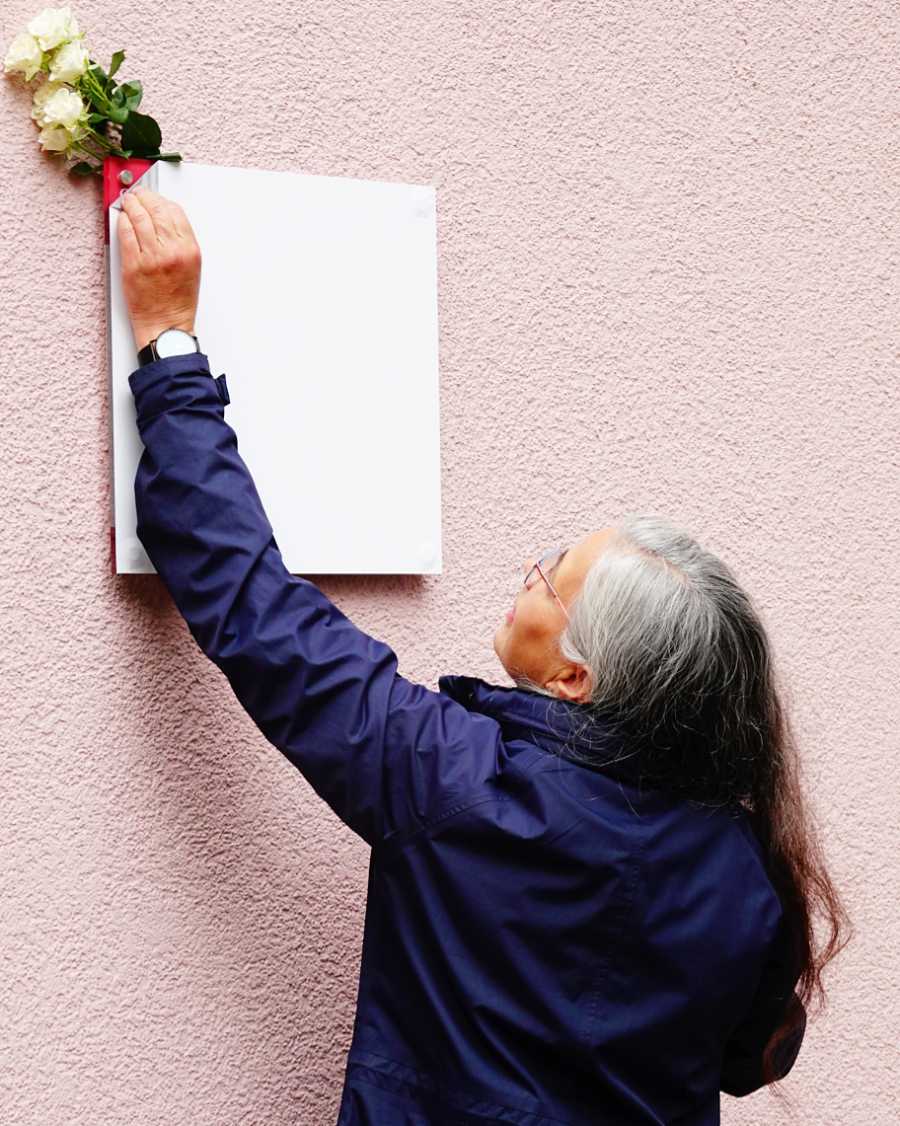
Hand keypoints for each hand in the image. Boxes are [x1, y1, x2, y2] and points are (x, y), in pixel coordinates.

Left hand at [117, 186, 201, 352]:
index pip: (175, 211)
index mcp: (190, 250)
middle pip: (157, 210)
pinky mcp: (133, 264)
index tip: (154, 197)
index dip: (162, 200)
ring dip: (131, 205)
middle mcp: (172, 250)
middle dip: (145, 197)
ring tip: (127, 201)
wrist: (166, 325)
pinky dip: (121, 221)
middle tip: (137, 194)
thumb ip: (180, 242)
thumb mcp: (191, 268)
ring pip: (139, 217)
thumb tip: (163, 219)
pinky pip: (125, 233)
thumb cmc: (178, 301)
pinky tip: (121, 219)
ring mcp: (152, 256)